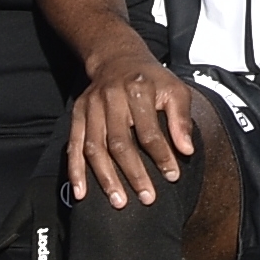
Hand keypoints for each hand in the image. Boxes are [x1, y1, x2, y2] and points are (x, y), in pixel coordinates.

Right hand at [63, 49, 200, 208]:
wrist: (117, 58)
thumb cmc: (152, 80)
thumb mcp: (175, 89)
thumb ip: (182, 119)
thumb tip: (187, 150)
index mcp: (138, 89)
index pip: (149, 131)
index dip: (162, 155)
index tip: (172, 176)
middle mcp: (111, 97)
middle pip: (120, 142)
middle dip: (134, 173)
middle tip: (147, 198)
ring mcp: (90, 106)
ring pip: (94, 147)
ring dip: (105, 177)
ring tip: (118, 201)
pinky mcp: (76, 113)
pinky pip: (73, 145)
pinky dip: (75, 171)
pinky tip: (81, 193)